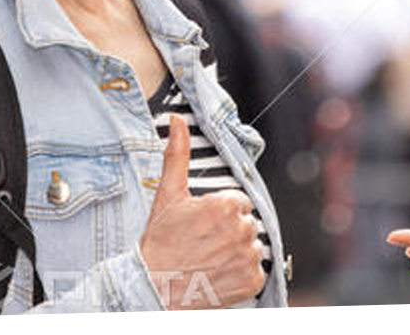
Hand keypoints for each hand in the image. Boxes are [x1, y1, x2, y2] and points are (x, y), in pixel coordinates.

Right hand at [138, 115, 266, 323]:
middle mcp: (242, 230)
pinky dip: (241, 275)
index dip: (220, 213)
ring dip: (237, 252)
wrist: (153, 289)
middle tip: (203, 243)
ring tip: (210, 260)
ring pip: (253, 247)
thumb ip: (177, 154)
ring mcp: (249, 258)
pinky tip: (219, 275)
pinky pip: (256, 273)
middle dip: (230, 231)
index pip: (239, 202)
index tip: (202, 225)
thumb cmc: (160, 242)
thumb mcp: (168, 194)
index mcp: (227, 205)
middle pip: (247, 223)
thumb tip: (177, 120)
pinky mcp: (253, 282)